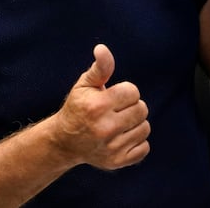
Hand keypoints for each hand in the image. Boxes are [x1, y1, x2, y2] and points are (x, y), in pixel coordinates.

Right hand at [54, 44, 150, 169]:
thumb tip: (102, 49)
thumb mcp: (85, 85)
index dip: (125, 92)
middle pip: (142, 109)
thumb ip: (100, 67)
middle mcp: (105, 128)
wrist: (64, 142)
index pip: (133, 91)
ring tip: (119, 123)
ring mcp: (112, 147)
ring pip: (145, 128)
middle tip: (117, 110)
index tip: (113, 97)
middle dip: (131, 106)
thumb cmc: (77, 108)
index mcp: (98, 106)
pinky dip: (137, 142)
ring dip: (135, 124)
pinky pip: (144, 147)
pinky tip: (122, 138)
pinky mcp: (117, 161)